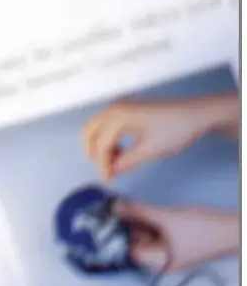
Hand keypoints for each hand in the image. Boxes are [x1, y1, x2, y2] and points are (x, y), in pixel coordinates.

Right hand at [82, 94, 238, 181]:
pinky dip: (107, 138)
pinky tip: (121, 150)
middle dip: (93, 154)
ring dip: (99, 146)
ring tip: (114, 162)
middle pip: (89, 132)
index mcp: (118, 116)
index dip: (102, 165)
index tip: (108, 180)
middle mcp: (114, 108)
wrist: (197, 114)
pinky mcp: (126, 108)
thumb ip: (127, 161)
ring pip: (95, 127)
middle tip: (105, 171)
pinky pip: (105, 124)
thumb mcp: (151, 150)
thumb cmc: (176, 129)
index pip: (100, 145)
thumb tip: (112, 171)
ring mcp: (119, 106)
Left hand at [111, 198, 239, 273]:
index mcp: (159, 263)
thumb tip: (113, 207)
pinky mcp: (177, 243)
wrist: (233, 229)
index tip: (106, 219)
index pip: (128, 253)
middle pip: (135, 244)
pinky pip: (157, 234)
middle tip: (116, 209)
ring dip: (138, 223)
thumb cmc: (202, 228)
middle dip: (127, 227)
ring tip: (129, 207)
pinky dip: (150, 223)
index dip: (117, 236)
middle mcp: (163, 261)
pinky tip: (145, 210)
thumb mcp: (166, 217)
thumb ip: (138, 212)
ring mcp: (171, 253)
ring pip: (146, 237)